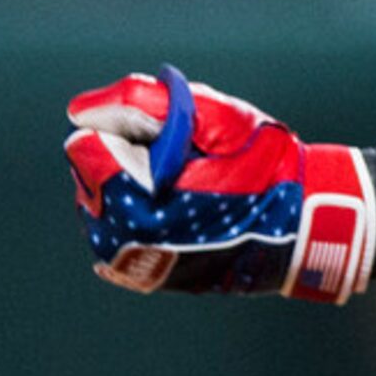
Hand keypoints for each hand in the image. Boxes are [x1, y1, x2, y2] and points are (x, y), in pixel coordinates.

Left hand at [63, 66, 373, 302]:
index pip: (88, 146)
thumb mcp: (212, 118)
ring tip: (181, 182)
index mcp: (133, 201)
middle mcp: (118, 238)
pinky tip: (169, 202)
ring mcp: (124, 260)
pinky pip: (109, 225)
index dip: (129, 128)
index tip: (170, 136)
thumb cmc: (259, 167)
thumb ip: (142, 103)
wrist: (295, 227)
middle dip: (125, 153)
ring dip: (128, 179)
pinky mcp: (134, 272)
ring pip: (97, 197)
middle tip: (182, 159)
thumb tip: (81, 110)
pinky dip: (132, 206)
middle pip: (89, 171)